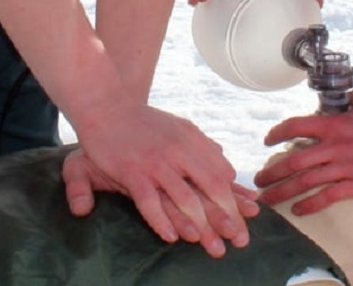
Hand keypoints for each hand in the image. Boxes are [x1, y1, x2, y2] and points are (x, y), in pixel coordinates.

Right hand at [64, 100, 259, 256]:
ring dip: (200, 224)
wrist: (107, 107)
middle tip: (239, 238)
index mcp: (192, 140)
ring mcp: (156, 163)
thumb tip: (226, 165)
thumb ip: (202, 147)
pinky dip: (161, 221)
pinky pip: (150, 202)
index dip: (235, 195)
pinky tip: (171, 237)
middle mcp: (178, 151)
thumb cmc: (144, 123)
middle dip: (228, 214)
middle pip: (211, 186)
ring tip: (211, 244)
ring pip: (184, 198)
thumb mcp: (180, 127)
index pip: (221, 172)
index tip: (245, 214)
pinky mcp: (132, 172)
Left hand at [253, 89, 352, 214]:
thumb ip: (346, 100)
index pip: (296, 127)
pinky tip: (298, 210)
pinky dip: (309, 205)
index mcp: (336, 123)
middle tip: (258, 180)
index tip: (267, 142)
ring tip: (268, 200)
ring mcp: (348, 167)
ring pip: (306, 182)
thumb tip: (335, 101)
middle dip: (271, 172)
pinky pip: (328, 197)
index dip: (277, 133)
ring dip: (283, 192)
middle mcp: (337, 146)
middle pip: (294, 161)